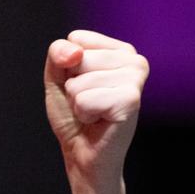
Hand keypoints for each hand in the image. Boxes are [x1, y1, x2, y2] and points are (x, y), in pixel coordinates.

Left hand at [43, 30, 148, 184]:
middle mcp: (135, 60)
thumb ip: (59, 54)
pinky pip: (84, 99)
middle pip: (78, 57)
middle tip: (87, 103)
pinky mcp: (130, 100)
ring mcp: (136, 79)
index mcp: (120, 50)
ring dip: (78, 102)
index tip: (81, 86)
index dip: (67, 66)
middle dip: (72, 85)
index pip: (76, 38)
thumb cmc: (74, 116)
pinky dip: (83, 113)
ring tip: (93, 113)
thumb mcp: (58, 78)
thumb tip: (75, 53)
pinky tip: (99, 121)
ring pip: (81, 80)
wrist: (84, 154)